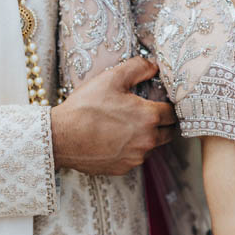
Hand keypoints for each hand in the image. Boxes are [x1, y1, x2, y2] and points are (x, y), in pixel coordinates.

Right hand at [50, 56, 176, 175]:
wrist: (61, 136)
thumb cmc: (85, 107)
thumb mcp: (111, 78)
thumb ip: (138, 68)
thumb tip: (154, 66)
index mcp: (148, 117)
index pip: (173, 113)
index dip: (168, 105)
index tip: (160, 102)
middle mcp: (147, 140)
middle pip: (168, 132)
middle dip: (162, 123)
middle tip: (148, 113)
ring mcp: (135, 157)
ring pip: (152, 146)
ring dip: (146, 137)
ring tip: (127, 125)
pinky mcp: (123, 168)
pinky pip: (135, 157)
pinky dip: (130, 149)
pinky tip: (115, 138)